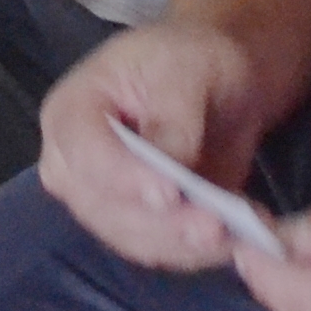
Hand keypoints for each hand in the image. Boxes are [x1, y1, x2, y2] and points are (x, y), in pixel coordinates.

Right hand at [38, 24, 270, 270]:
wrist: (219, 80)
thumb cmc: (189, 58)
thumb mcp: (183, 69)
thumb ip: (172, 118)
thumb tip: (171, 170)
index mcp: (71, 112)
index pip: (83, 153)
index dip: (123, 177)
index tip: (170, 192)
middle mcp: (75, 165)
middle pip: (104, 209)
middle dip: (163, 223)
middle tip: (217, 225)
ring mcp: (105, 201)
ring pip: (134, 239)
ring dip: (186, 244)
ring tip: (237, 233)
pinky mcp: (141, 226)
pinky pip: (164, 251)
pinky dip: (201, 252)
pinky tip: (240, 239)